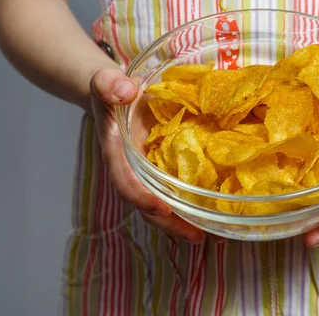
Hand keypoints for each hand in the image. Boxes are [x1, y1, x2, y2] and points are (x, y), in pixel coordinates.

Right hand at [89, 69, 206, 243]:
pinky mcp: (162, 167)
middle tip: (196, 235)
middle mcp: (131, 169)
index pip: (125, 182)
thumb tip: (127, 92)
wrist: (115, 94)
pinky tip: (212, 210)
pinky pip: (174, 188)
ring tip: (207, 233)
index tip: (162, 208)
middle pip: (146, 204)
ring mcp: (147, 171)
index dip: (142, 197)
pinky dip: (189, 201)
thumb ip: (110, 85)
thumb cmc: (111, 91)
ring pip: (162, 201)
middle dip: (169, 222)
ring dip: (181, 220)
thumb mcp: (106, 83)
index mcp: (116, 153)